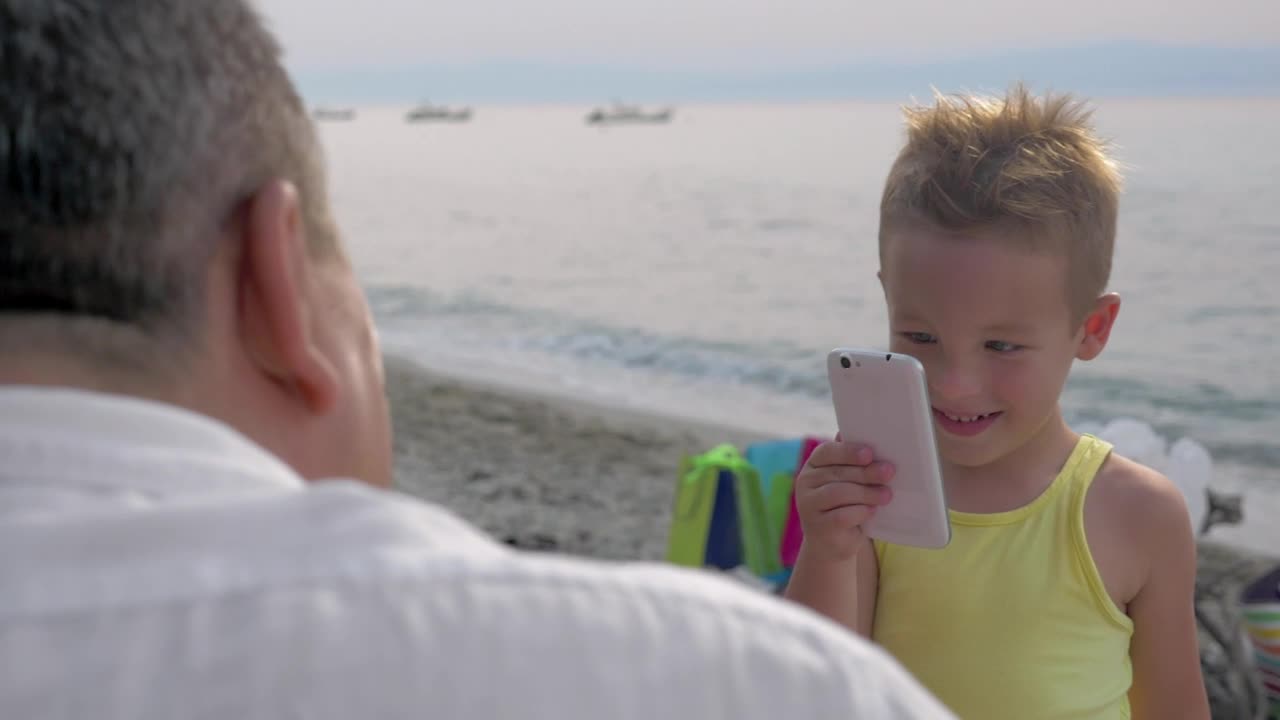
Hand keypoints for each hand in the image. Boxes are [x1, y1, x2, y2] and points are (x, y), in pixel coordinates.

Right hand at [794, 436, 894, 560]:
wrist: (833, 544)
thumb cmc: (846, 505)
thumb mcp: (850, 483)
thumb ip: (856, 465)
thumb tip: (875, 449)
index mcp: (813, 465)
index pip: (827, 451)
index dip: (848, 451)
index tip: (870, 453)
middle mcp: (805, 482)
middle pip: (837, 472)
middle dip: (866, 472)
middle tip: (889, 472)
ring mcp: (808, 505)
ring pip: (839, 493)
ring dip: (866, 493)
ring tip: (886, 495)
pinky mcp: (817, 526)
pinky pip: (841, 516)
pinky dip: (860, 512)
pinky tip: (872, 511)